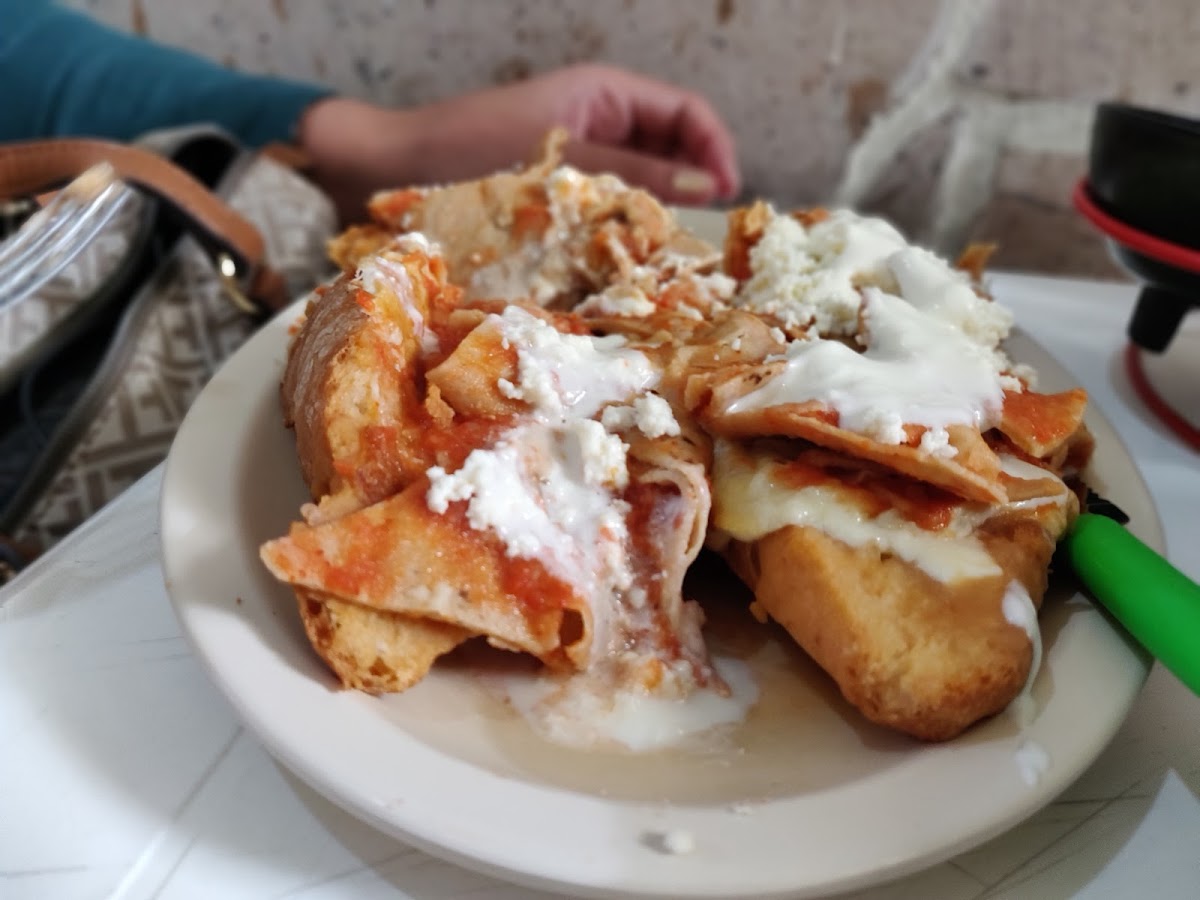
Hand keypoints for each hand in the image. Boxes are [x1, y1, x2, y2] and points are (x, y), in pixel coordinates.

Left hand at [299, 64, 739, 222]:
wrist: (390, 172)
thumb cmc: (465, 153)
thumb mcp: (559, 164)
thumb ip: (633, 173)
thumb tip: (706, 185)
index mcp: (602, 94)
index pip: (687, 113)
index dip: (716, 151)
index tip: (727, 199)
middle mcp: (595, 123)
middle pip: (671, 151)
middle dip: (691, 190)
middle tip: (699, 242)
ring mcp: (575, 159)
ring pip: (640, 185)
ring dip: (655, 217)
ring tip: (663, 258)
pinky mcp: (554, 194)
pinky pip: (604, 208)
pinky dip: (619, 232)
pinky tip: (618, 262)